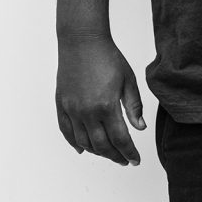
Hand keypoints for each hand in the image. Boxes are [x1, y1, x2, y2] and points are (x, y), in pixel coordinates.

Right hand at [55, 33, 145, 165]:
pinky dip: (74, 143)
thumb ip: (134, 105)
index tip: (135, 160)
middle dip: (115, 156)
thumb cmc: (108, 57)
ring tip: (108, 153)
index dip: (129, 152)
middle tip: (123, 160)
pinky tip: (83, 149)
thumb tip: (140, 128)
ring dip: (97, 152)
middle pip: (101, 145)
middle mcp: (87, 112)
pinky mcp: (62, 104)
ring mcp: (72, 109)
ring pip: (84, 142)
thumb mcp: (128, 79)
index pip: (120, 139)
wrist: (83, 41)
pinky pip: (66, 131)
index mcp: (106, 106)